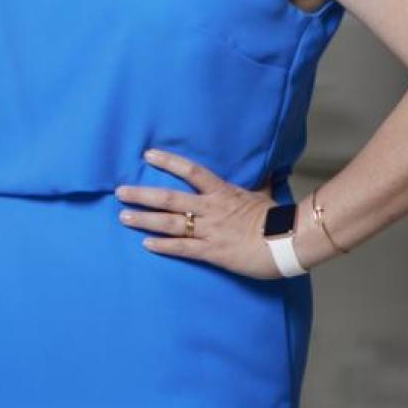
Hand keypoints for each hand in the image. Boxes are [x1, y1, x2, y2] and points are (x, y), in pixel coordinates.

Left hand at [115, 149, 280, 279]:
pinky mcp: (212, 252)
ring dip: (144, 220)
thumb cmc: (277, 220)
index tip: (148, 155)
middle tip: (120, 192)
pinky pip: (182, 248)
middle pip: (169, 198)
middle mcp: (210, 209)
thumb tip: (266, 173)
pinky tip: (146, 244)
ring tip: (123, 217)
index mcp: (222, 192)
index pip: (190, 171)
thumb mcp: (264, 196)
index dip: (168, 162)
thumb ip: (257, 185)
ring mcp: (209, 231)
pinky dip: (163, 246)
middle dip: (142, 195)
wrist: (288, 243)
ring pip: (169, 223)